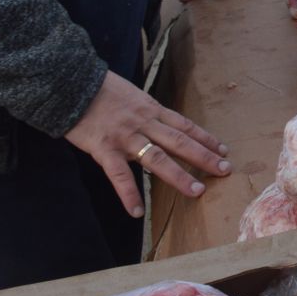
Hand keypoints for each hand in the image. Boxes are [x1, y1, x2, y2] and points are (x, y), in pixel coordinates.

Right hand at [65, 71, 229, 217]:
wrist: (71, 83)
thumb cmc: (100, 90)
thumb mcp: (131, 95)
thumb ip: (145, 111)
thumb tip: (160, 123)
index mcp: (151, 109)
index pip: (184, 125)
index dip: (205, 138)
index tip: (224, 149)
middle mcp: (144, 122)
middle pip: (179, 141)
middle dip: (204, 156)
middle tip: (225, 170)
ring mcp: (125, 136)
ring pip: (157, 158)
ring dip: (179, 176)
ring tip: (197, 191)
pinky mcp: (104, 148)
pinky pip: (119, 175)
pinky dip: (128, 194)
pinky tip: (136, 212)